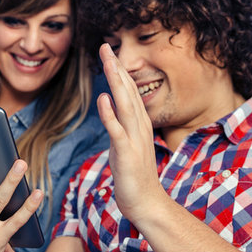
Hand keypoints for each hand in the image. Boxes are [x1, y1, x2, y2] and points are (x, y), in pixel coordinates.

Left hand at [96, 43, 165, 219]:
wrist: (147, 204)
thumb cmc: (134, 177)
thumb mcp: (126, 145)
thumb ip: (119, 124)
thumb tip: (109, 104)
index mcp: (139, 125)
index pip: (129, 91)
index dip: (119, 71)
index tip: (109, 52)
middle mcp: (140, 128)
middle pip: (128, 92)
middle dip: (116, 68)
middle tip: (106, 46)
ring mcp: (134, 140)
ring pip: (125, 105)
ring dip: (116, 83)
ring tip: (107, 62)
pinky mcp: (127, 154)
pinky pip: (117, 131)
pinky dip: (110, 114)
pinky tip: (103, 99)